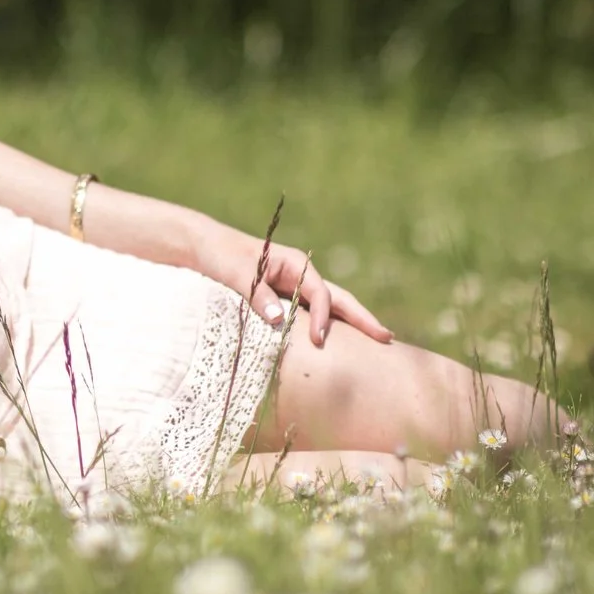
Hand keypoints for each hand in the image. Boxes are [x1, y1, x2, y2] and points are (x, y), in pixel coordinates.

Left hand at [209, 232, 392, 347]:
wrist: (205, 248)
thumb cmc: (221, 256)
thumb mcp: (236, 273)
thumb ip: (257, 295)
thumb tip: (280, 320)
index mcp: (295, 264)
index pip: (320, 293)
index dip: (323, 317)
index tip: (319, 340)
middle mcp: (301, 276)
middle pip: (339, 298)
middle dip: (362, 318)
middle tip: (387, 337)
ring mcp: (296, 288)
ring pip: (330, 307)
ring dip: (351, 324)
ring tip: (377, 342)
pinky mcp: (286, 300)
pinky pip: (312, 315)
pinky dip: (328, 328)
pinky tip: (339, 345)